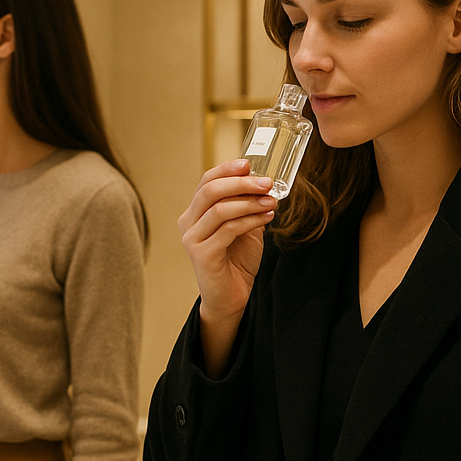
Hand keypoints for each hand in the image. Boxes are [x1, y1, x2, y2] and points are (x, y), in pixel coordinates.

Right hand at [177, 160, 276, 374]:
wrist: (231, 296)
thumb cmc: (236, 260)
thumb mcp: (243, 226)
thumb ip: (245, 205)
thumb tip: (262, 181)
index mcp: (195, 213)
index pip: (206, 182)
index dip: (227, 170)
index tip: (249, 164)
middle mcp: (188, 223)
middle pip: (210, 191)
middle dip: (241, 183)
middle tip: (266, 182)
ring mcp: (192, 239)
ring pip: (220, 209)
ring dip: (250, 202)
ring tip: (271, 202)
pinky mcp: (202, 255)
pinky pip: (228, 230)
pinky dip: (250, 220)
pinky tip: (266, 217)